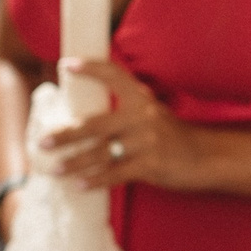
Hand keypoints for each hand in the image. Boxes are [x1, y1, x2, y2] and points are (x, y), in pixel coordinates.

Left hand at [45, 57, 208, 190]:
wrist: (208, 157)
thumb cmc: (173, 137)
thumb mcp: (154, 114)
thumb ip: (127, 110)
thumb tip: (89, 116)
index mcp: (143, 99)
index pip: (114, 76)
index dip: (91, 69)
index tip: (65, 64)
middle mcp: (144, 116)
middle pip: (95, 125)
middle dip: (66, 135)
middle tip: (42, 142)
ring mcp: (148, 141)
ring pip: (101, 153)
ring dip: (75, 163)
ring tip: (54, 170)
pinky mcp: (152, 165)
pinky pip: (117, 174)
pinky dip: (96, 181)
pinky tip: (80, 185)